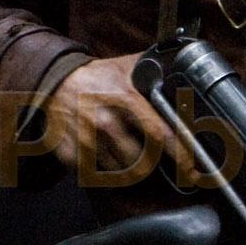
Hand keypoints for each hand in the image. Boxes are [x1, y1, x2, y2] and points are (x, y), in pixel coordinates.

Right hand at [43, 54, 184, 178]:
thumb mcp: (127, 67)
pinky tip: (103, 154)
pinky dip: (104, 171)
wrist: (54, 82)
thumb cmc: (98, 77)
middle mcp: (106, 123)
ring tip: (125, 153)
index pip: (159, 134)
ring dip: (128, 169)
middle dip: (150, 163)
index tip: (191, 170)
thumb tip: (186, 76)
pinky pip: (96, 176)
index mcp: (125, 100)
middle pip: (141, 162)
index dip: (179, 155)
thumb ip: (157, 72)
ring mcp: (87, 142)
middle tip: (150, 157)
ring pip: (120, 173)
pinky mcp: (71, 156)